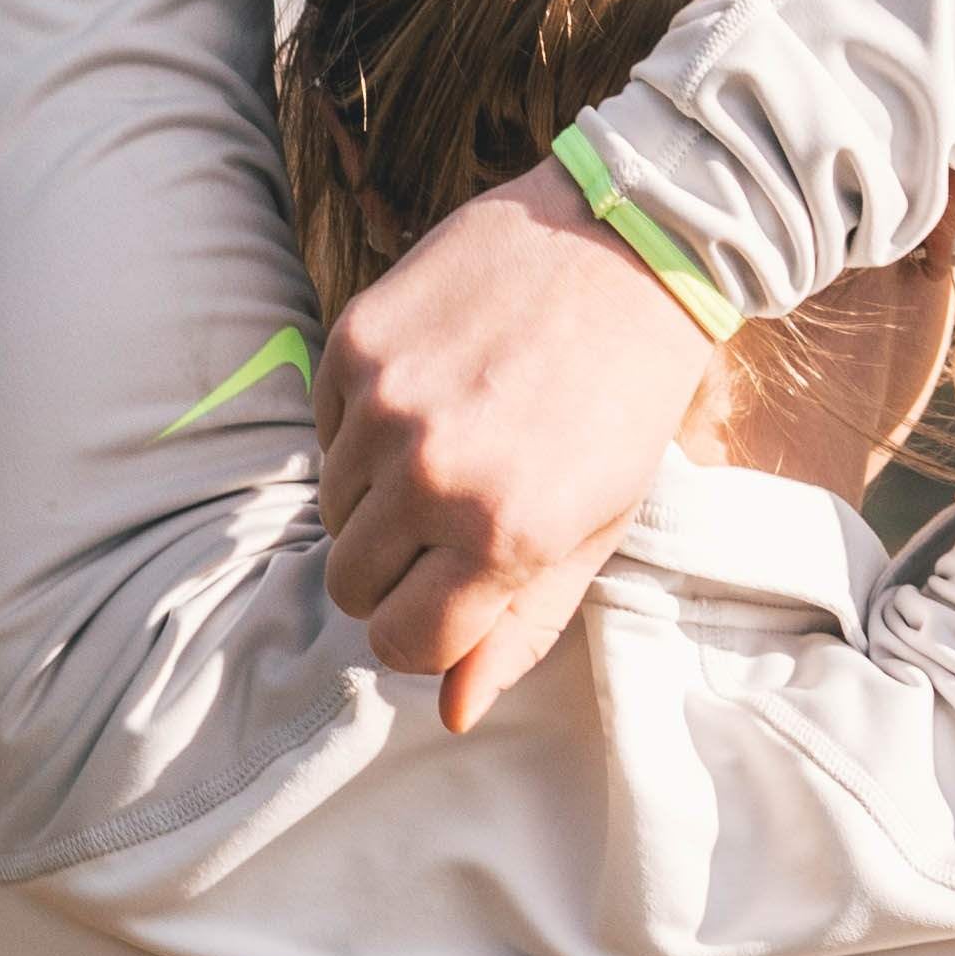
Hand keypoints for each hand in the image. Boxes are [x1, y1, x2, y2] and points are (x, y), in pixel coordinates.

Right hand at [314, 166, 715, 734]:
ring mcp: (384, 408)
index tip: (450, 596)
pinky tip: (434, 389)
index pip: (400, 643)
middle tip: (450, 520)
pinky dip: (364, 427)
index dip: (423, 632)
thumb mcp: (594, 528)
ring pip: (331, 508)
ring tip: (451, 444)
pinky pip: (326, 430)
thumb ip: (520, 626)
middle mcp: (430, 477)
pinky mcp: (355, 344)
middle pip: (351, 584)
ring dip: (377, 495)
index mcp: (502, 537)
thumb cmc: (625, 400)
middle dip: (393, 569)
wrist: (627, 244)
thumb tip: (452, 711)